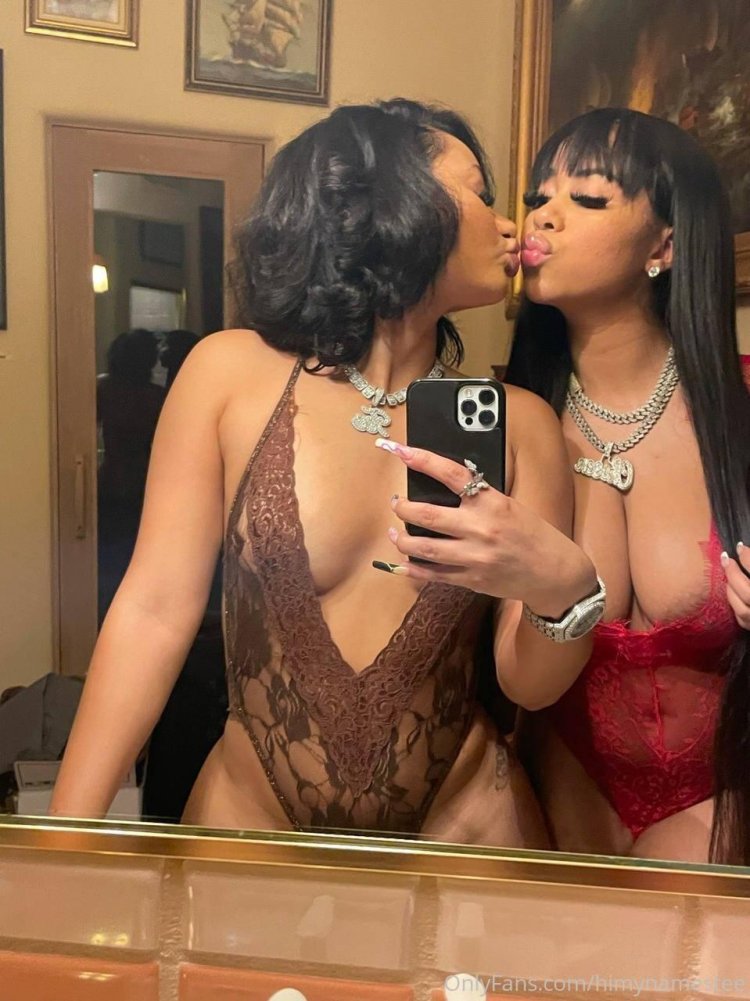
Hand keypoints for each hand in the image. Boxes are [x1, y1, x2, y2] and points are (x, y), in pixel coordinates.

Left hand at [373, 440, 595, 614]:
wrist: (554, 572)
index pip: (452, 475)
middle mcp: (481, 529)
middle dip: (403, 508)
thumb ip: (479, 498)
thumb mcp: (510, 505)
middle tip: (396, 503)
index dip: (423, 461)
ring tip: (394, 532)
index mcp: (492, 503)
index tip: (402, 451)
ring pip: (424, 548)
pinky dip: (413, 568)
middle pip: (427, 516)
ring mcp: (474, 557)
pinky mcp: (471, 579)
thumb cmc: (533, 534)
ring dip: (402, 540)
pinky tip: (402, 561)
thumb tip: (443, 486)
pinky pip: (433, 574)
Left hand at [722, 543, 749, 629]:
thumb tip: (741, 548)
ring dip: (732, 591)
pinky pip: (742, 620)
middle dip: (734, 574)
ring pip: (742, 610)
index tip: (739, 546)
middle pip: (748, 593)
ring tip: (729, 577)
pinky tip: (733, 594)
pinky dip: (735, 605)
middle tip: (726, 559)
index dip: (747, 557)